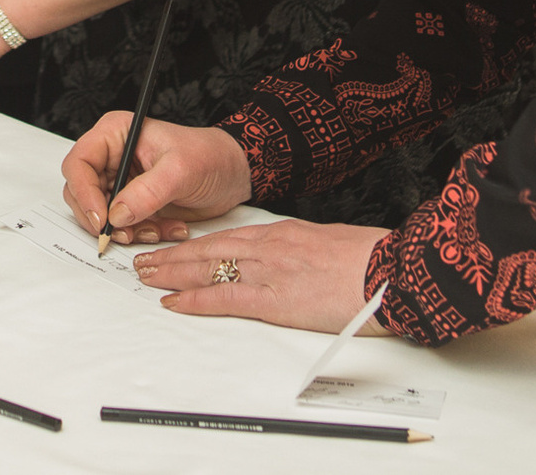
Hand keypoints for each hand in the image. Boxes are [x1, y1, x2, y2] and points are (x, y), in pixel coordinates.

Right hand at [61, 115, 251, 246]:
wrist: (232, 174)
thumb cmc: (209, 156)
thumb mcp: (180, 170)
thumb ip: (147, 191)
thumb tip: (116, 214)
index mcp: (115, 134)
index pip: (79, 163)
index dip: (83, 193)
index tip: (101, 220)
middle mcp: (112, 157)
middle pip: (81, 193)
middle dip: (102, 219)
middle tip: (124, 234)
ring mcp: (120, 182)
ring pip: (100, 215)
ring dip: (125, 230)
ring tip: (157, 229)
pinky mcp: (132, 204)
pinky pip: (122, 227)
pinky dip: (141, 234)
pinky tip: (167, 228)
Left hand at [135, 219, 390, 332]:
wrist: (391, 271)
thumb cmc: (371, 261)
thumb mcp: (331, 244)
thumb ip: (305, 251)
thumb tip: (295, 261)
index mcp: (283, 233)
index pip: (228, 237)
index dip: (196, 244)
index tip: (176, 248)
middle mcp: (269, 247)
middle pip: (209, 249)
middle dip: (173, 255)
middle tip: (144, 259)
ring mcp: (269, 271)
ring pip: (207, 269)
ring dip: (172, 273)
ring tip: (145, 276)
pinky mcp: (274, 299)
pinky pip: (224, 299)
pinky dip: (194, 300)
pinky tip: (172, 302)